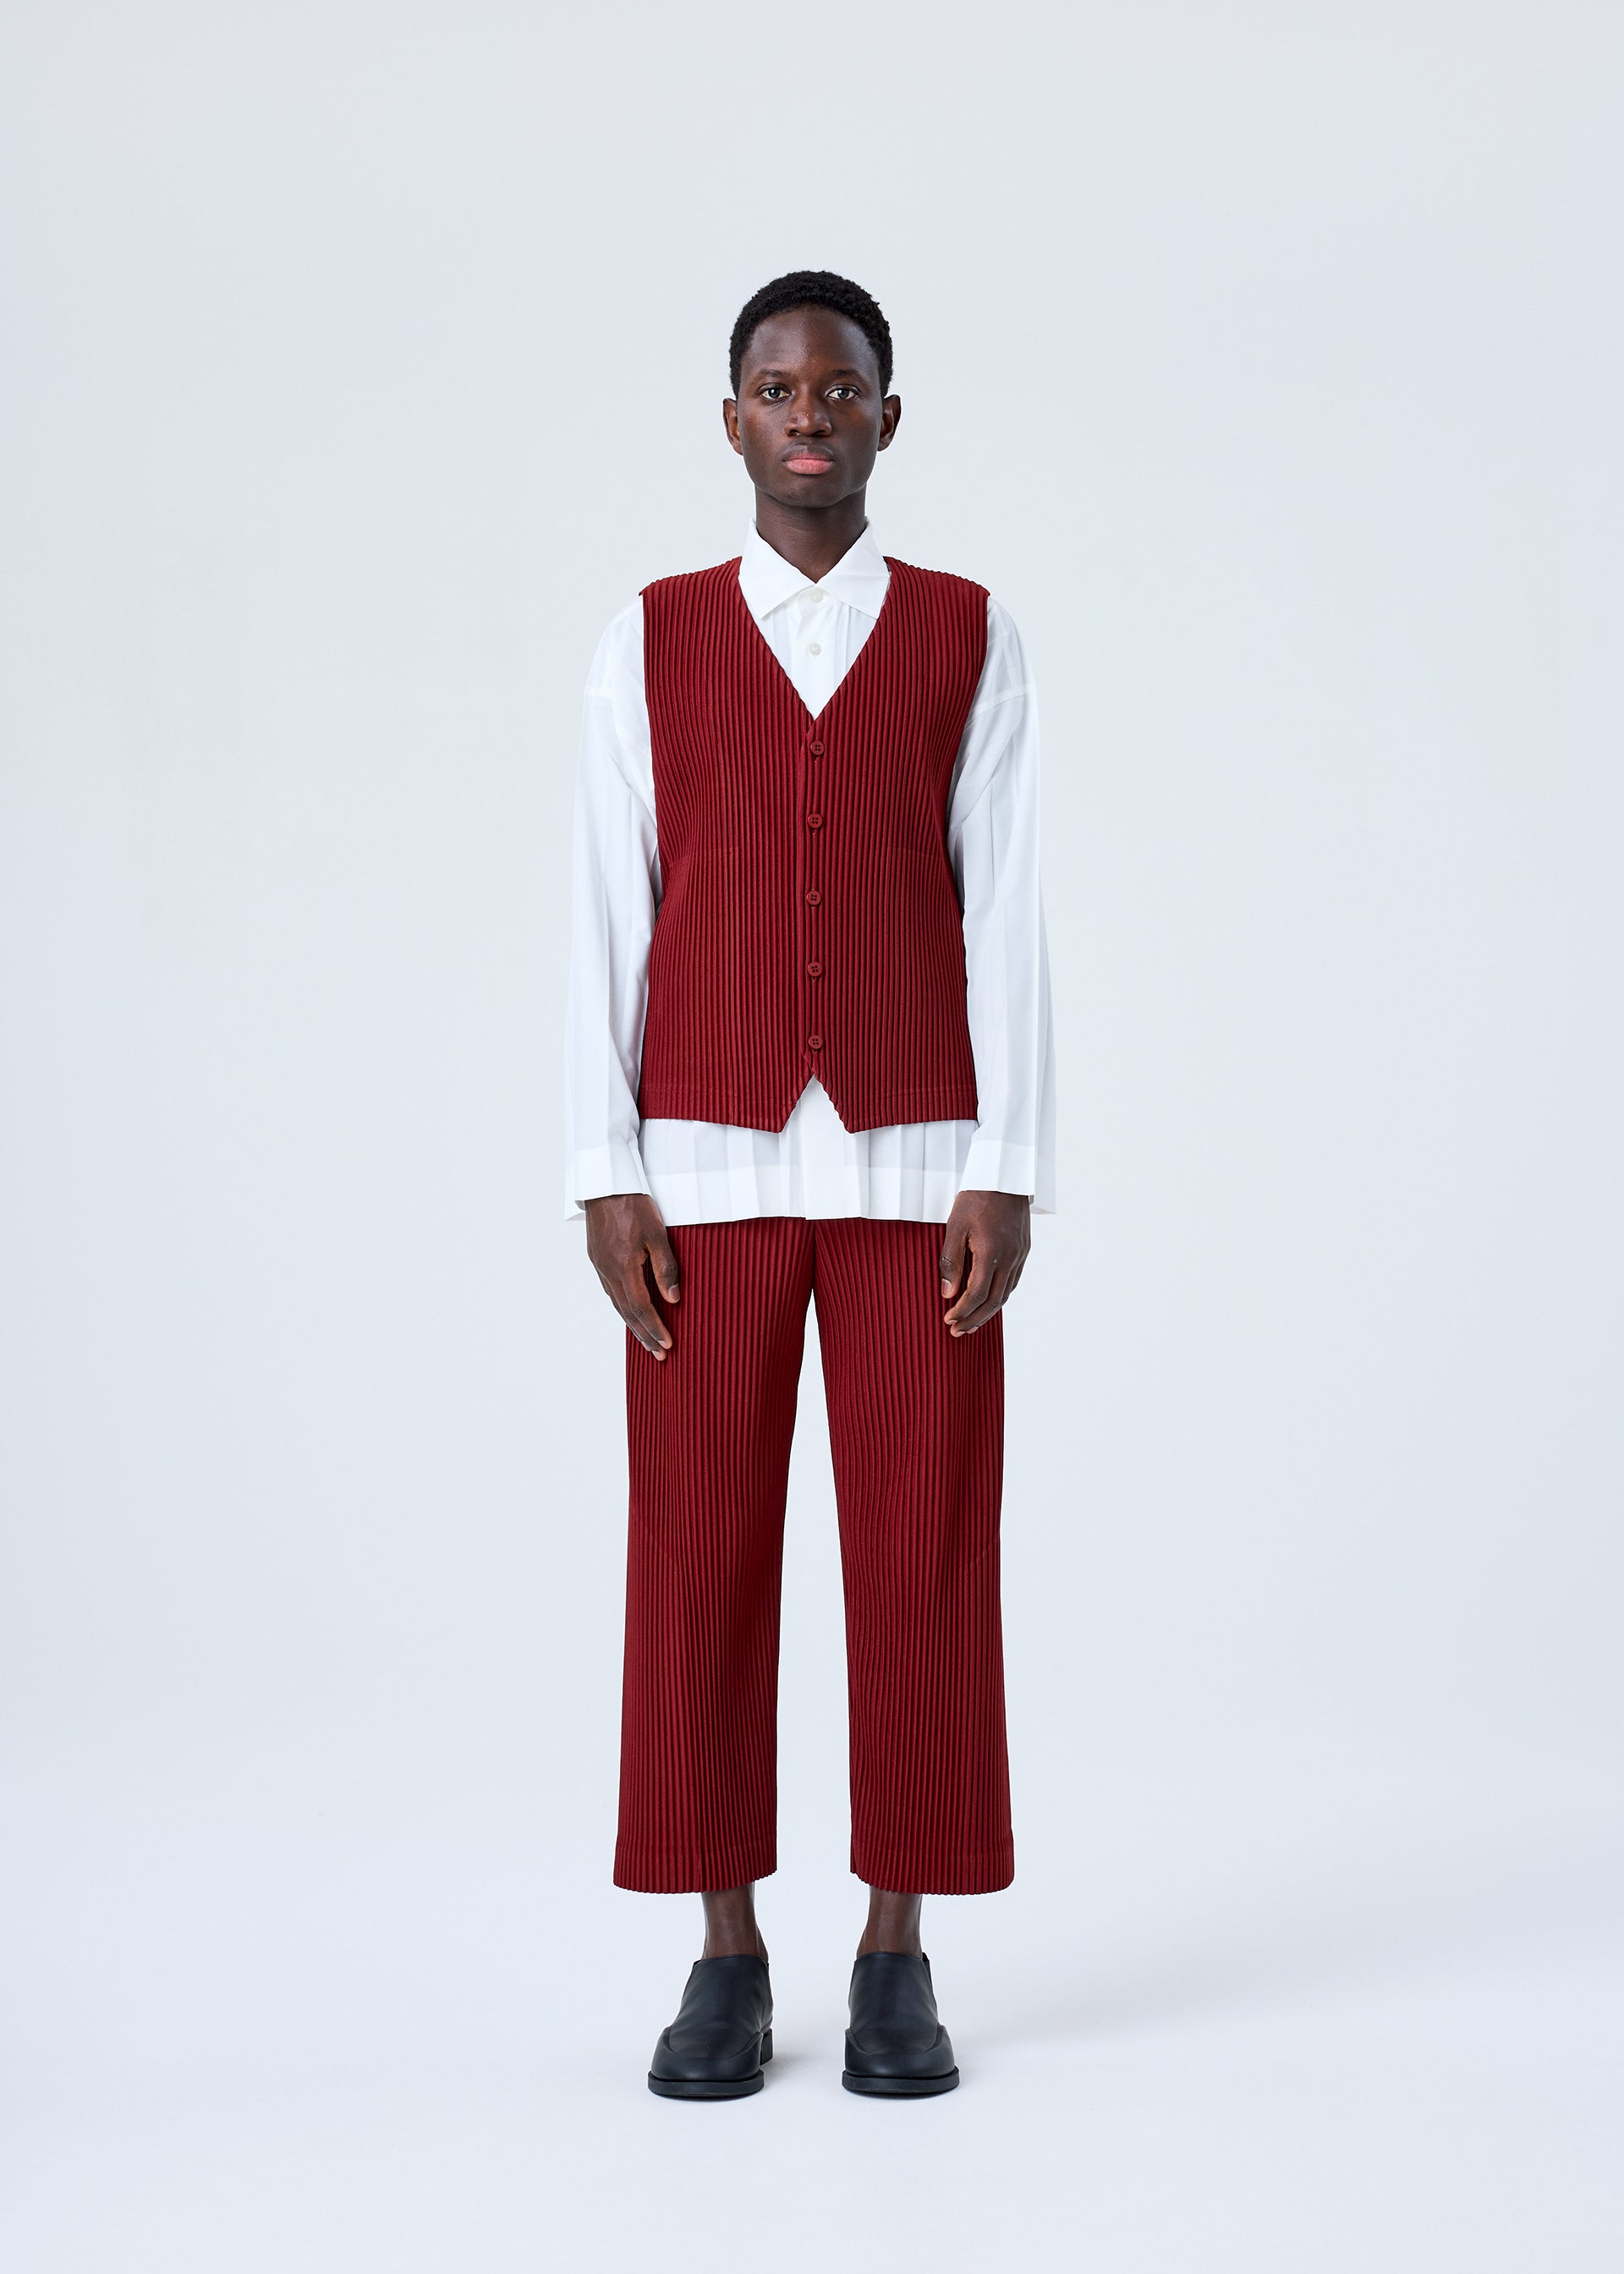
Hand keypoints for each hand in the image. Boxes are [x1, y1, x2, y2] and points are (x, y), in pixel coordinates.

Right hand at [584, 1194, 680, 1359]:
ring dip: (633, 1325)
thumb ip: (666, 1268)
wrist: (606, 1184)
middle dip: (644, 1335)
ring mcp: (600, 1266)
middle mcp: (608, 1271)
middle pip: (627, 1313)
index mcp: (623, 1267)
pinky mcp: (598, 1258)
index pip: (641, 1308)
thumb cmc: (635, 1205)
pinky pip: (610, 1291)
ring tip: (647, 1341)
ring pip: (617, 1304)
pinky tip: (631, 1312)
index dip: (655, 1329)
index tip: (668, 1345)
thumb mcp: (658, 1234)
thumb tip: (673, 1300)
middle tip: (658, 1354)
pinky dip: (623, 1308)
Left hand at [939, 1191, 1030, 1336]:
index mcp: (991, 1252)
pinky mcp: (1024, 1250)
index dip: (962, 1311)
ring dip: (988, 1312)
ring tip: (971, 1323)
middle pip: (994, 1301)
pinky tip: (988, 1301)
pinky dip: (999, 1296)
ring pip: (1006, 1294)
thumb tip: (948, 1292)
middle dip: (974, 1319)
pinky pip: (1012, 1281)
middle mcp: (1010, 1258)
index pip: (976, 1294)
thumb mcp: (955, 1226)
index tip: (948, 1320)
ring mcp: (1020, 1255)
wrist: (1005, 1175)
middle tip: (957, 1331)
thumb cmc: (976, 1197)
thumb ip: (951, 1261)